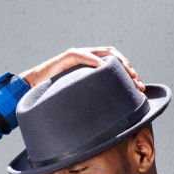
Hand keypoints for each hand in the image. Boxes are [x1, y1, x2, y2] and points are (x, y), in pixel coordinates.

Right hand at [20, 46, 145, 91]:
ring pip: (103, 53)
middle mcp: (88, 57)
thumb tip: (112, 119)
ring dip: (117, 62)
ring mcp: (79, 55)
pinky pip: (83, 56)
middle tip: (136, 80)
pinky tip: (103, 67)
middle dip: (127, 67)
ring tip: (126, 73)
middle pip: (113, 56)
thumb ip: (93, 100)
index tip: (138, 85)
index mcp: (93, 66)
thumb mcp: (80, 98)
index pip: (116, 63)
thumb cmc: (57, 96)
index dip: (128, 72)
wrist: (34, 88)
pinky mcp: (67, 57)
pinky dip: (94, 60)